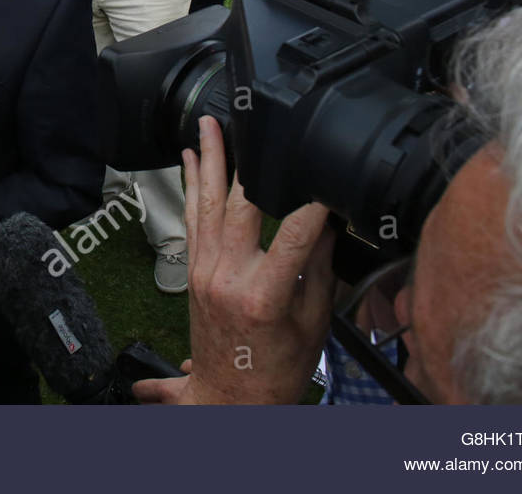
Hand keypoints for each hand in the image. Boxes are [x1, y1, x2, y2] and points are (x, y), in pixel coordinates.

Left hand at [131, 116, 335, 404]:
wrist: (230, 400)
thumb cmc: (276, 370)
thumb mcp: (314, 322)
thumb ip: (319, 268)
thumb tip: (330, 220)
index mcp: (264, 295)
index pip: (294, 233)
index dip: (315, 203)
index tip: (326, 177)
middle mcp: (227, 276)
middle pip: (238, 206)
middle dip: (243, 160)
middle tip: (244, 121)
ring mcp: (204, 271)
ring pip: (206, 205)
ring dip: (208, 162)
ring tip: (207, 126)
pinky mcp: (193, 270)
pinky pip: (192, 220)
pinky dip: (192, 188)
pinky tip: (192, 161)